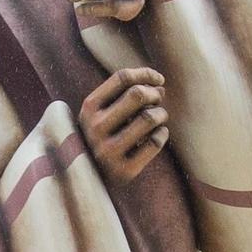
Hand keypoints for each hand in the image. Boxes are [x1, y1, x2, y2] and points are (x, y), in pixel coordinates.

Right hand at [78, 67, 168, 185]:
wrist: (89, 178)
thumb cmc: (102, 135)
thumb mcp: (101, 111)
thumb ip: (123, 93)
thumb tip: (159, 84)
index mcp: (88, 108)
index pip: (122, 78)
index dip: (146, 74)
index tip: (159, 80)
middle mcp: (95, 129)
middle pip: (137, 94)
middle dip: (155, 94)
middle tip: (159, 100)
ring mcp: (108, 151)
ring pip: (149, 117)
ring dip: (162, 114)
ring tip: (160, 117)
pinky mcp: (124, 170)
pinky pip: (155, 142)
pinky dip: (163, 134)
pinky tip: (159, 134)